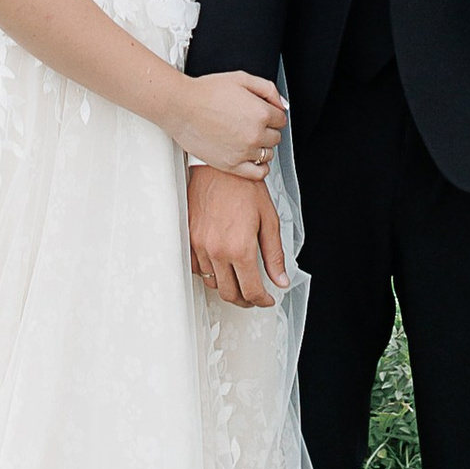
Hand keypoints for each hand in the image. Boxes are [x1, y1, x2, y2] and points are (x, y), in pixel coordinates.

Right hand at [169, 68, 287, 177]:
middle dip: (267, 129)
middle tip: (250, 123)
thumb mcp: (241, 78)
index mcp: (261, 113)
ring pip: (268, 154)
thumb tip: (282, 104)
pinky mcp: (231, 165)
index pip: (281, 119)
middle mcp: (255, 134)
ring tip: (246, 138)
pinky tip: (251, 158)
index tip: (262, 113)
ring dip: (261, 147)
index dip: (272, 114)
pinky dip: (260, 167)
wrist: (181, 106)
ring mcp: (244, 152)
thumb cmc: (206, 92)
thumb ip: (268, 89)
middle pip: (275, 137)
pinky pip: (258, 173)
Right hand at [188, 164, 288, 308]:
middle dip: (245, 300)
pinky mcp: (189, 239)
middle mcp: (217, 251)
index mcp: (240, 248)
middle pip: (230, 293)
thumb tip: (280, 279)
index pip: (252, 290)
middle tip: (254, 295)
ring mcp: (200, 246)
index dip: (262, 300)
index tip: (267, 298)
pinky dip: (210, 274)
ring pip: (213, 283)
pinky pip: (198, 268)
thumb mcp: (268, 220)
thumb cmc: (244, 187)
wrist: (218, 167)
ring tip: (239, 279)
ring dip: (228, 286)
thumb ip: (274, 255)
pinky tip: (221, 267)